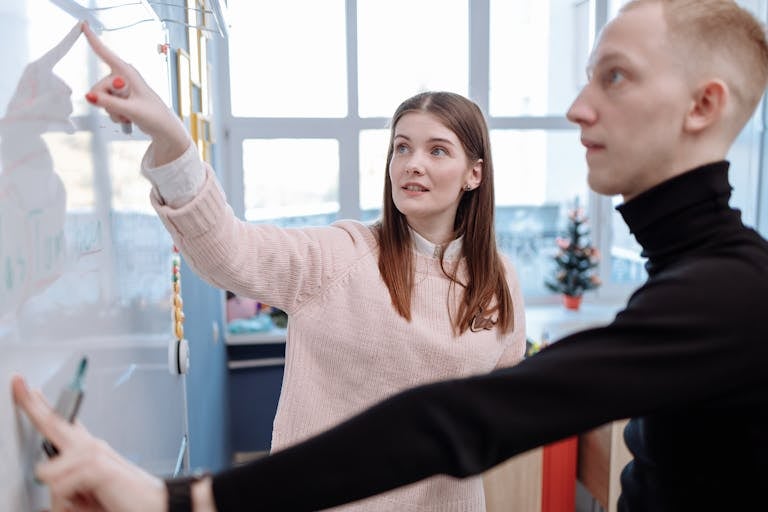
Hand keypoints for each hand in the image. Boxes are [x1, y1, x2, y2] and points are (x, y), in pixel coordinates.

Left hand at [11, 375, 166, 511]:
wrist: (157, 505)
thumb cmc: (125, 501)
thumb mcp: (87, 496)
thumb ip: (66, 489)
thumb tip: (47, 495)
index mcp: (88, 450)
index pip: (61, 423)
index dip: (41, 405)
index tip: (26, 388)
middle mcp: (91, 446)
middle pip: (53, 421)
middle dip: (30, 404)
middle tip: (18, 383)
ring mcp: (94, 453)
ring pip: (47, 473)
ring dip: (59, 500)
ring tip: (83, 504)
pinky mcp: (96, 467)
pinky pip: (59, 486)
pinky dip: (68, 504)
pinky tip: (91, 501)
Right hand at [81, 21, 191, 165]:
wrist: (164, 129)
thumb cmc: (154, 116)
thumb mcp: (130, 109)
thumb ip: (108, 103)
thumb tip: (89, 96)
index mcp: (127, 72)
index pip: (105, 53)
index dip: (93, 40)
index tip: (83, 25)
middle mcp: (123, 77)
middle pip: (98, 87)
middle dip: (108, 100)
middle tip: (127, 106)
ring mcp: (121, 89)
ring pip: (101, 98)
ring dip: (112, 110)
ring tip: (130, 112)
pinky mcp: (120, 99)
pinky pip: (106, 106)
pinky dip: (115, 114)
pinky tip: (128, 116)